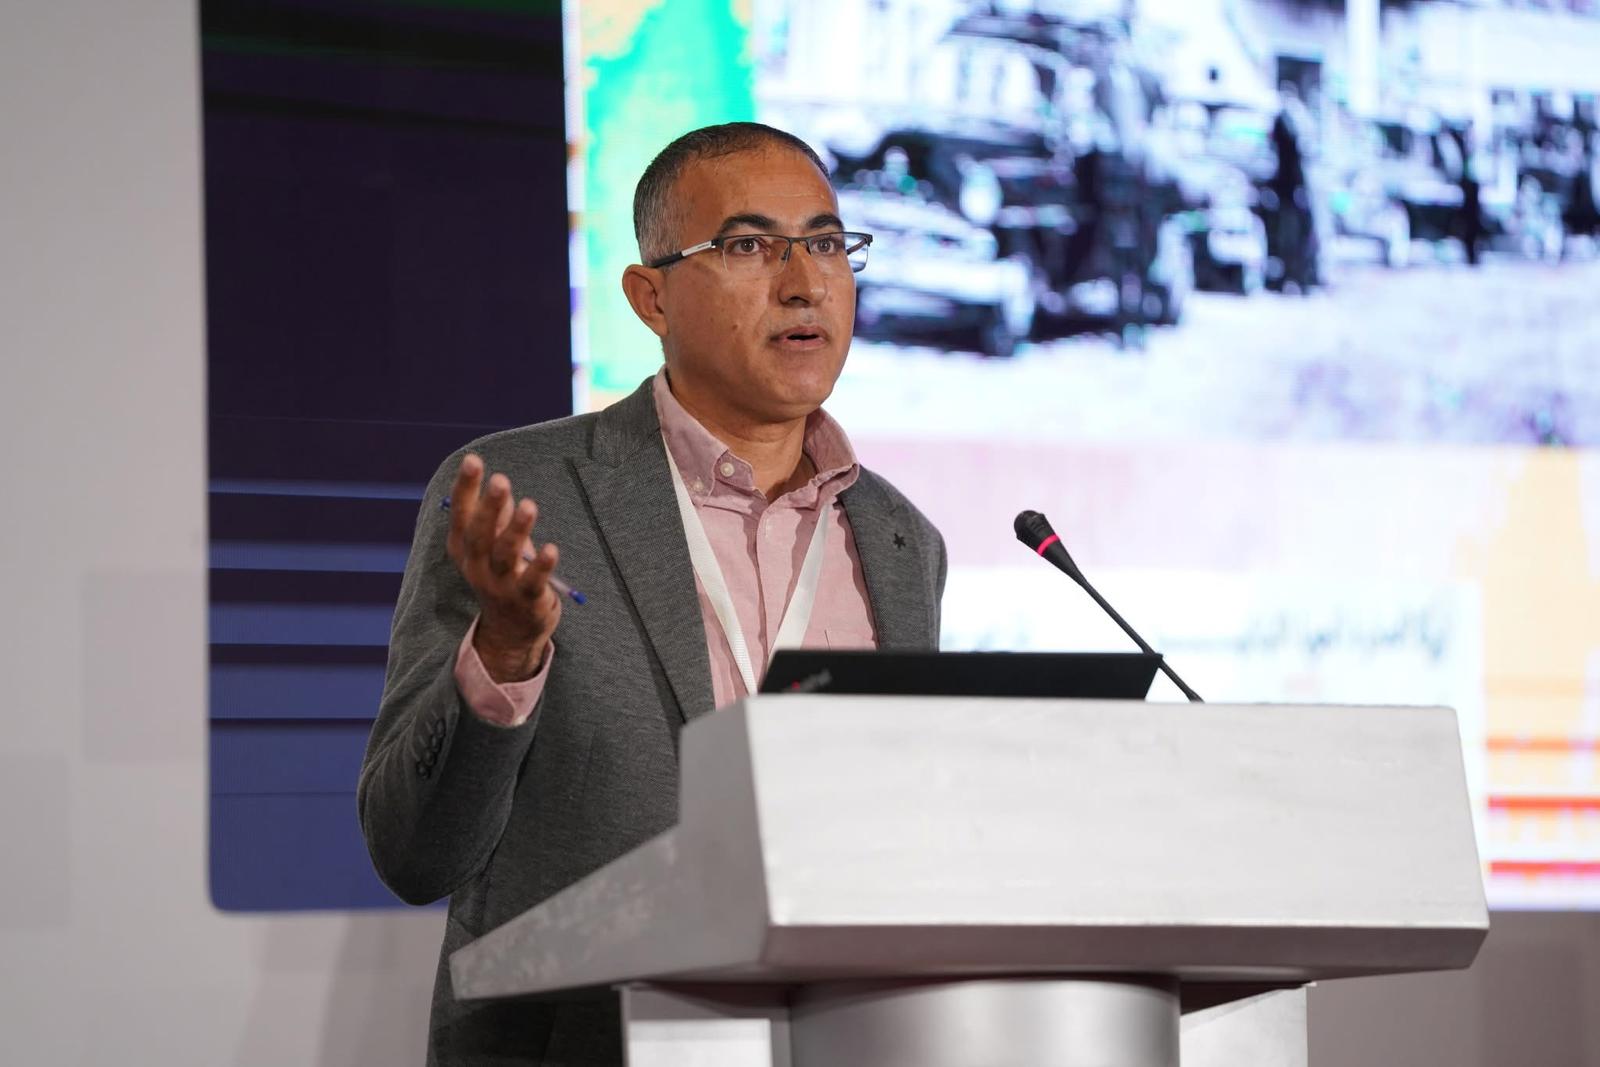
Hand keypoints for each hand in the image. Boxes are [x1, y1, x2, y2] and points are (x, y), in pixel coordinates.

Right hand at [445, 454, 561, 682]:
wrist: (510, 631)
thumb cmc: (503, 576)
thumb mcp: (494, 546)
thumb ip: (497, 519)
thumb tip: (500, 486)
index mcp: (464, 550)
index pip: (461, 515)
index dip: (466, 489)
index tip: (473, 460)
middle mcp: (477, 567)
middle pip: (479, 535)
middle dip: (489, 507)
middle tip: (501, 480)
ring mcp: (500, 585)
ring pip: (505, 556)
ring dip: (517, 530)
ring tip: (529, 506)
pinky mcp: (526, 600)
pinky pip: (533, 581)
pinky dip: (541, 565)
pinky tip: (551, 548)